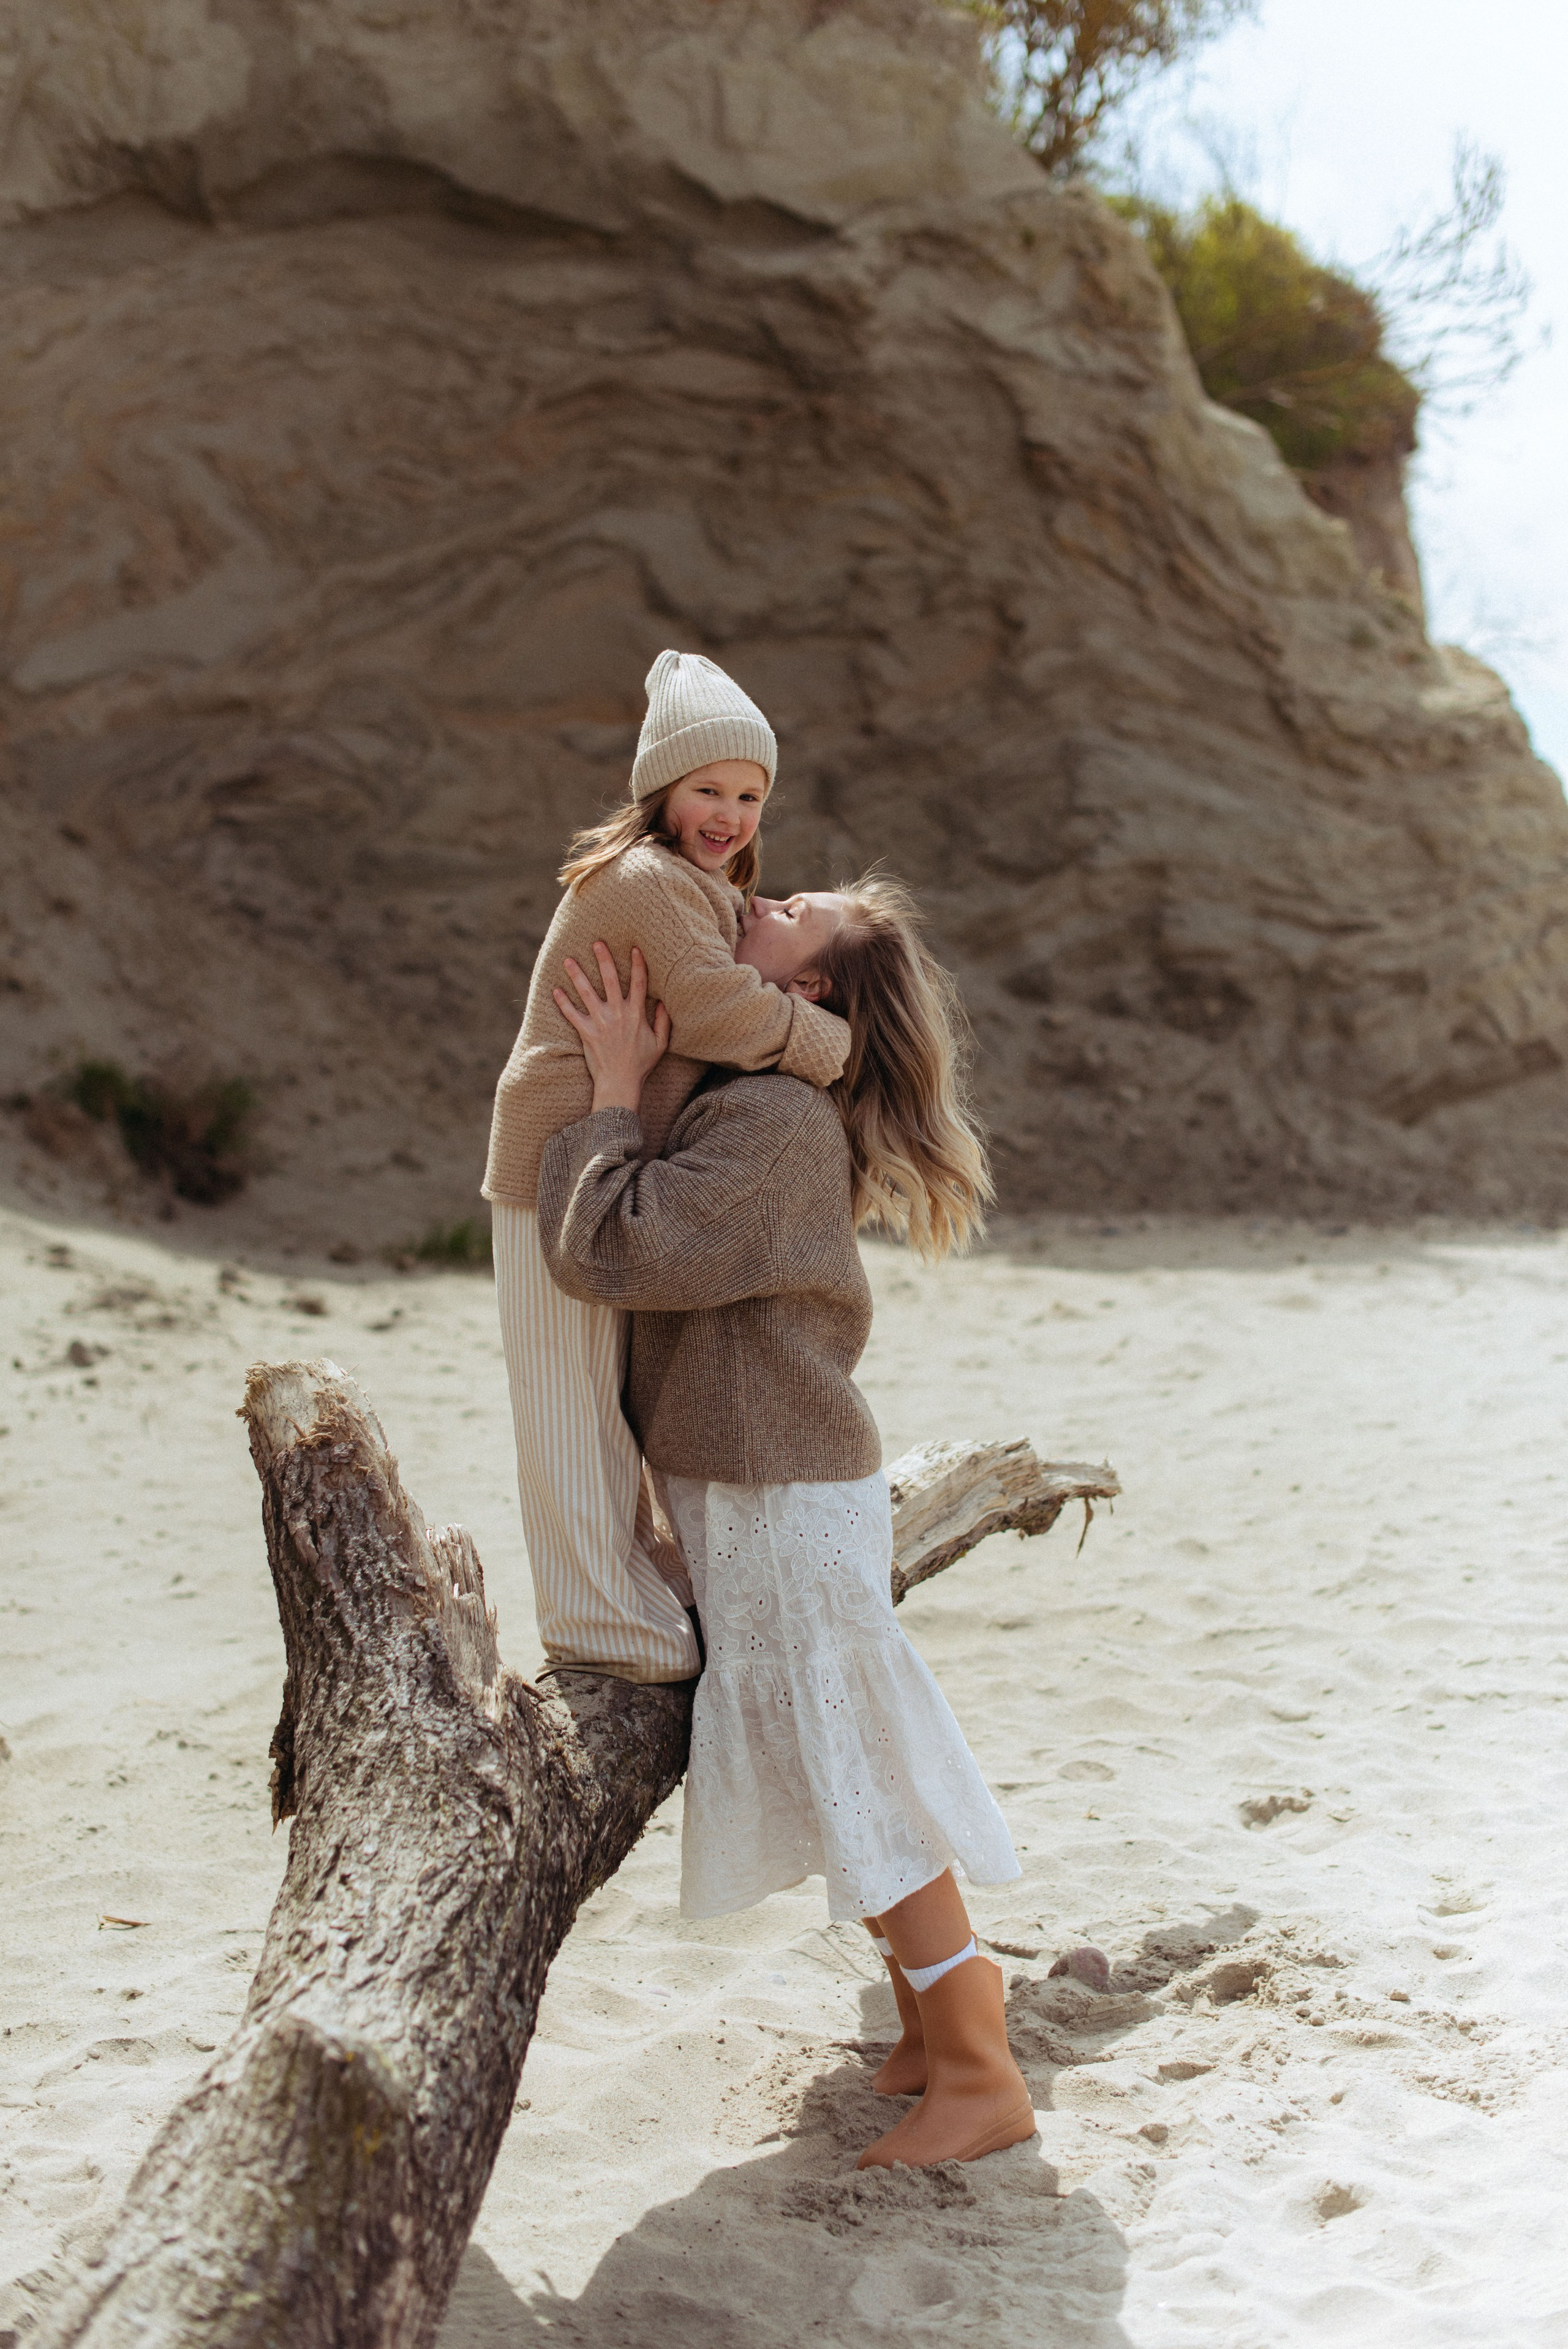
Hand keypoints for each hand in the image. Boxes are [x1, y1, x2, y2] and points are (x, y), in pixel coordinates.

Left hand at [553, 942, 669, 1113]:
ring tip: (568, 959)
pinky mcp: (586, 1033)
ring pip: (586, 993)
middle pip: (610, 980)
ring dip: (577, 975)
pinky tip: (555, 990)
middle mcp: (618, 1014)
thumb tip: (663, 1002)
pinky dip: (563, 1003)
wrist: (620, 1083)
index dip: (638, 964)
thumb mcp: (660, 1043)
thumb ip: (663, 1021)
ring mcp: (600, 1023)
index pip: (639, 983)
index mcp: (636, 1014)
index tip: (634, 947)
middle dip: (604, 959)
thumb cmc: (641, 1064)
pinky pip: (572, 1014)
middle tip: (597, 942)